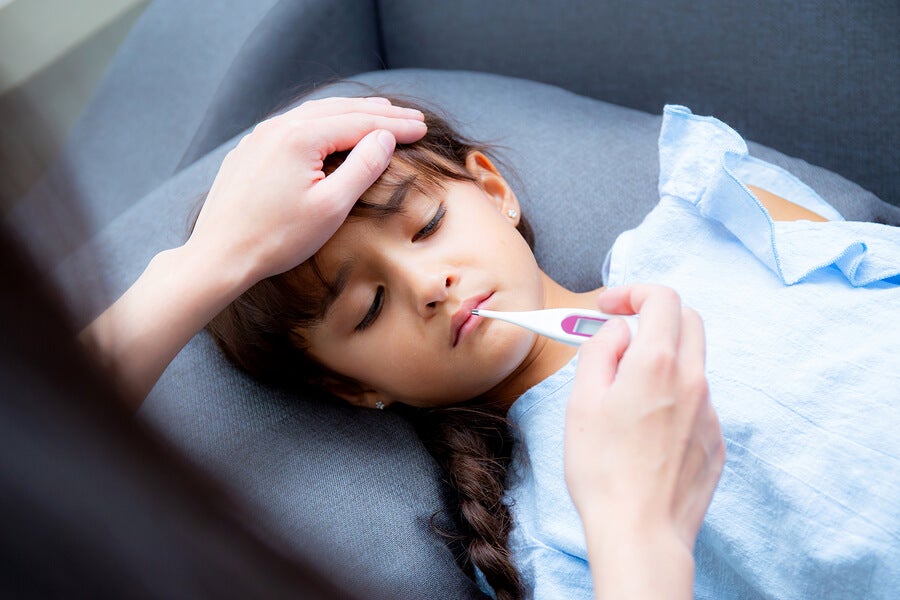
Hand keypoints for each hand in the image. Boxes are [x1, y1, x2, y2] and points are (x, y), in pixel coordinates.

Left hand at [189, 96, 427, 283]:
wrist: (220, 256)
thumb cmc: (277, 238)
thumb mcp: (332, 207)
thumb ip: (362, 167)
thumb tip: (384, 138)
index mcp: (300, 136)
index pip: (360, 123)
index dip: (395, 125)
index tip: (422, 128)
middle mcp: (278, 126)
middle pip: (339, 110)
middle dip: (379, 113)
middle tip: (411, 118)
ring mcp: (260, 136)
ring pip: (315, 113)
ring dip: (351, 113)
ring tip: (379, 113)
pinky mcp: (249, 151)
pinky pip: (294, 125)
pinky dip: (323, 122)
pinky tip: (332, 128)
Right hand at [564, 285, 724, 597]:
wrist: (640, 533)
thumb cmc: (603, 471)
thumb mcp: (581, 401)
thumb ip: (599, 351)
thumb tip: (617, 331)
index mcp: (656, 363)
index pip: (662, 298)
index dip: (632, 292)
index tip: (608, 308)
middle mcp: (692, 380)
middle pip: (688, 321)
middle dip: (655, 316)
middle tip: (620, 336)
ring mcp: (709, 412)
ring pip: (692, 363)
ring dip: (662, 360)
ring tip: (625, 395)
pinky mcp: (715, 441)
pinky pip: (696, 401)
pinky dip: (673, 397)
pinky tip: (646, 431)